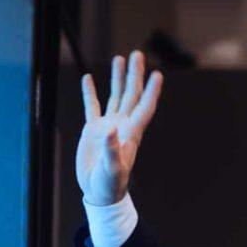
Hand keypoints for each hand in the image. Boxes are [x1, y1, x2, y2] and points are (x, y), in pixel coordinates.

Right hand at [76, 50, 163, 205]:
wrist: (99, 192)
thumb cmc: (110, 184)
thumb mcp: (112, 169)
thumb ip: (111, 150)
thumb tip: (110, 129)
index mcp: (131, 133)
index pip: (144, 107)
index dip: (151, 91)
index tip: (158, 74)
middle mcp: (123, 125)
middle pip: (132, 95)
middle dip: (135, 75)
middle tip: (138, 54)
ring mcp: (108, 126)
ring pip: (116, 96)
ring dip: (118, 78)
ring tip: (119, 58)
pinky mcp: (93, 130)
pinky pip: (93, 106)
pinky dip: (90, 92)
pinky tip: (89, 78)